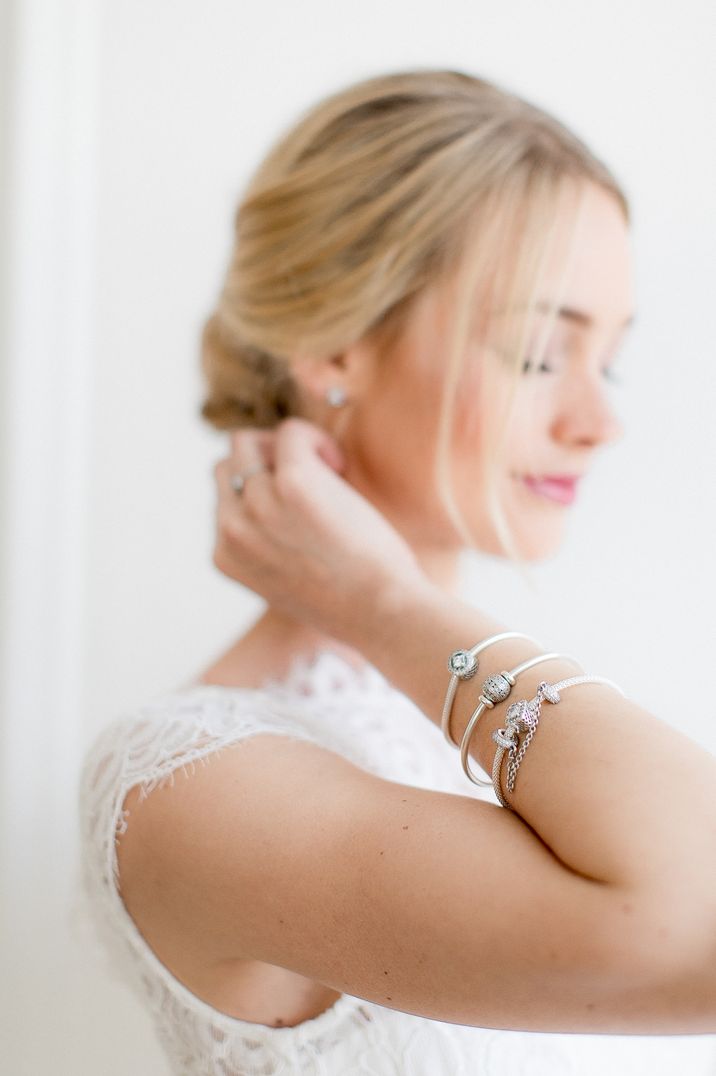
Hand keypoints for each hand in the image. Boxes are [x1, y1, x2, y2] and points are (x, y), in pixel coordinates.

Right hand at [212, 417, 427, 645]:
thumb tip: (271, 499)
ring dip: (288, 451)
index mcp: (225, 555)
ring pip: (249, 442)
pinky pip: (291, 433)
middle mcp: (231, 529)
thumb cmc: (349, 600)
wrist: (381, 615)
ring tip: (327, 475)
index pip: (224, 497)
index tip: (299, 508)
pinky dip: (316, 441)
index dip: (261, 491)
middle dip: (264, 462)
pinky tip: (340, 467)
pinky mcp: (293, 482)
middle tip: (311, 481)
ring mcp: (258, 503)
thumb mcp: (286, 580)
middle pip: (228, 464)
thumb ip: (266, 545)